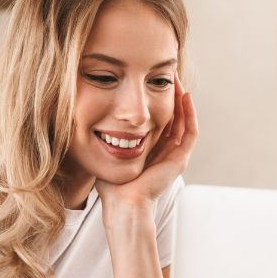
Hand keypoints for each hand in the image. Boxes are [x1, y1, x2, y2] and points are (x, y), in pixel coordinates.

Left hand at [95, 73, 198, 208]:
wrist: (122, 204)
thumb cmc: (110, 185)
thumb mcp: (106, 153)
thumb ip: (102, 138)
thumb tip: (86, 117)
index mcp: (151, 151)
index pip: (158, 118)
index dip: (156, 98)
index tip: (149, 80)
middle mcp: (165, 152)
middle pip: (174, 116)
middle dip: (170, 94)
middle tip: (166, 73)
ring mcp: (175, 156)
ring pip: (185, 120)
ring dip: (182, 99)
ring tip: (176, 79)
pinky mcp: (180, 159)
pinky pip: (190, 131)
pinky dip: (190, 113)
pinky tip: (185, 95)